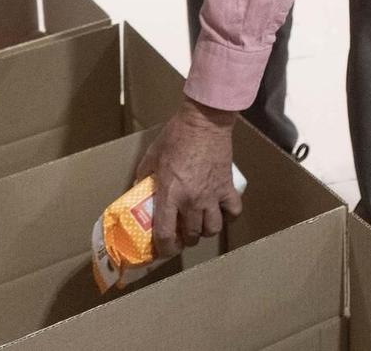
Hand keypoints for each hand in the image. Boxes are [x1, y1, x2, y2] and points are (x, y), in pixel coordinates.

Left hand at [134, 95, 241, 258]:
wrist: (204, 121)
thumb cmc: (175, 136)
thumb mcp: (151, 157)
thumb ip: (143, 178)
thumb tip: (137, 192)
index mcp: (170, 195)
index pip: (166, 236)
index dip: (164, 249)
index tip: (164, 249)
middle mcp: (192, 201)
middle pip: (191, 236)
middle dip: (184, 239)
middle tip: (180, 232)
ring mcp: (212, 195)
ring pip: (212, 229)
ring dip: (205, 231)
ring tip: (200, 223)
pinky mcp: (227, 186)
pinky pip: (233, 212)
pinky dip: (228, 216)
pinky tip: (221, 211)